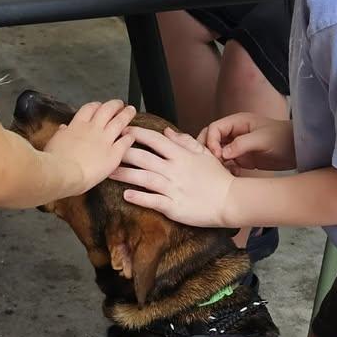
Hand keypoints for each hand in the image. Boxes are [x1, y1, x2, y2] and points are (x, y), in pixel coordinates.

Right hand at [44, 100, 135, 192]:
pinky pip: (125, 142)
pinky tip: (132, 136)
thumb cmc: (54, 162)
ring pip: (119, 121)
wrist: (63, 173)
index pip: (89, 109)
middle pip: (107, 110)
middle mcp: (92, 129)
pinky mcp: (114, 154)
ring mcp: (104, 140)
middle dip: (114, 105)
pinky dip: (130, 137)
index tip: (100, 106)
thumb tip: (63, 129)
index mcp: (77, 126)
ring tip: (131, 111)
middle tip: (120, 104)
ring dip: (126, 114)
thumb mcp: (53, 143)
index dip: (97, 105)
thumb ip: (61, 134)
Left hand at [118, 127, 237, 227]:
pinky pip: (152, 200)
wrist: (230, 200)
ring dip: (124, 174)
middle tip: (107, 151)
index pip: (154, 140)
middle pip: (143, 158)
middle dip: (122, 153)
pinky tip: (125, 195)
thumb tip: (166, 130)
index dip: (136, 134)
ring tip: (109, 172)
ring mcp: (173, 188)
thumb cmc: (217, 177)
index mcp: (181, 155)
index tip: (123, 131)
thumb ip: (183, 141)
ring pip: (143, 178)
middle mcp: (174, 169)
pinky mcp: (173, 206)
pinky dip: (138, 197)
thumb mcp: (203, 153)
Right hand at [201, 112, 295, 171]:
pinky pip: (227, 164)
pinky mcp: (242, 159)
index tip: (216, 154)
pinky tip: (234, 174)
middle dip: (208, 151)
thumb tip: (222, 153)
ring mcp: (237, 146)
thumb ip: (242, 144)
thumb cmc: (283, 138)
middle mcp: (234, 133)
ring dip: (216, 162)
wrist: (297, 150)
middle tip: (210, 164)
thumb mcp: (262, 139)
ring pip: (217, 153)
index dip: (211, 141)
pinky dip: (226, 170)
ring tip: (223, 171)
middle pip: (211, 139)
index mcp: (237, 122)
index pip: (214, 128)